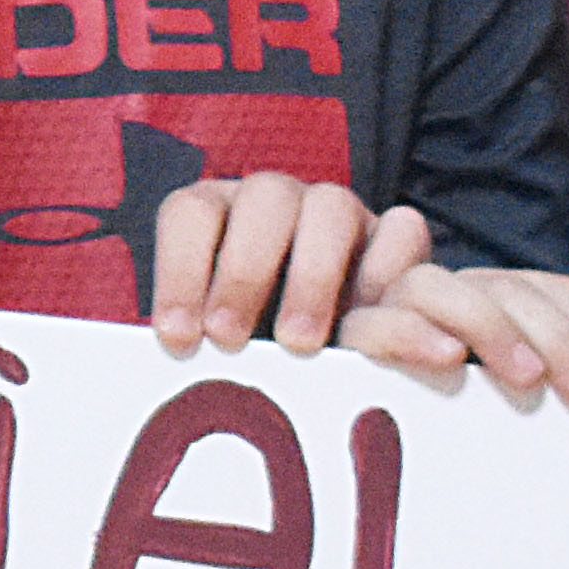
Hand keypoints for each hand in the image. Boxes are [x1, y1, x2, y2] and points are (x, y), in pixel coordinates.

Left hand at [151, 178, 426, 355]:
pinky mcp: (396, 236)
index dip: (180, 269)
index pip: (191, 213)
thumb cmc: (253, 355)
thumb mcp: (215, 348)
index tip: (178, 337)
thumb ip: (196, 347)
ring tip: (297, 344)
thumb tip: (167, 367)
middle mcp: (279, 202)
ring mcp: (340, 212)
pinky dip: (383, 276)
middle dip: (243, 272)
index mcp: (221, 215)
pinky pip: (401, 233)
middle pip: (264, 199)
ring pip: (331, 207)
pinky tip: (363, 327)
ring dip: (311, 276)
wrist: (334, 370)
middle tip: (228, 338)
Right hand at [347, 264, 568, 415]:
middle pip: (508, 289)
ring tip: (528, 381)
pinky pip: (376, 323)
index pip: (550, 290)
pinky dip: (412, 335)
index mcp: (486, 302)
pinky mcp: (345, 340)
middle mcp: (443, 293)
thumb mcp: (505, 403)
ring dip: (491, 328)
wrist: (328, 433)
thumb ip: (561, 378)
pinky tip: (447, 360)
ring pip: (443, 287)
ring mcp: (391, 309)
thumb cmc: (437, 427)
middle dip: (562, 338)